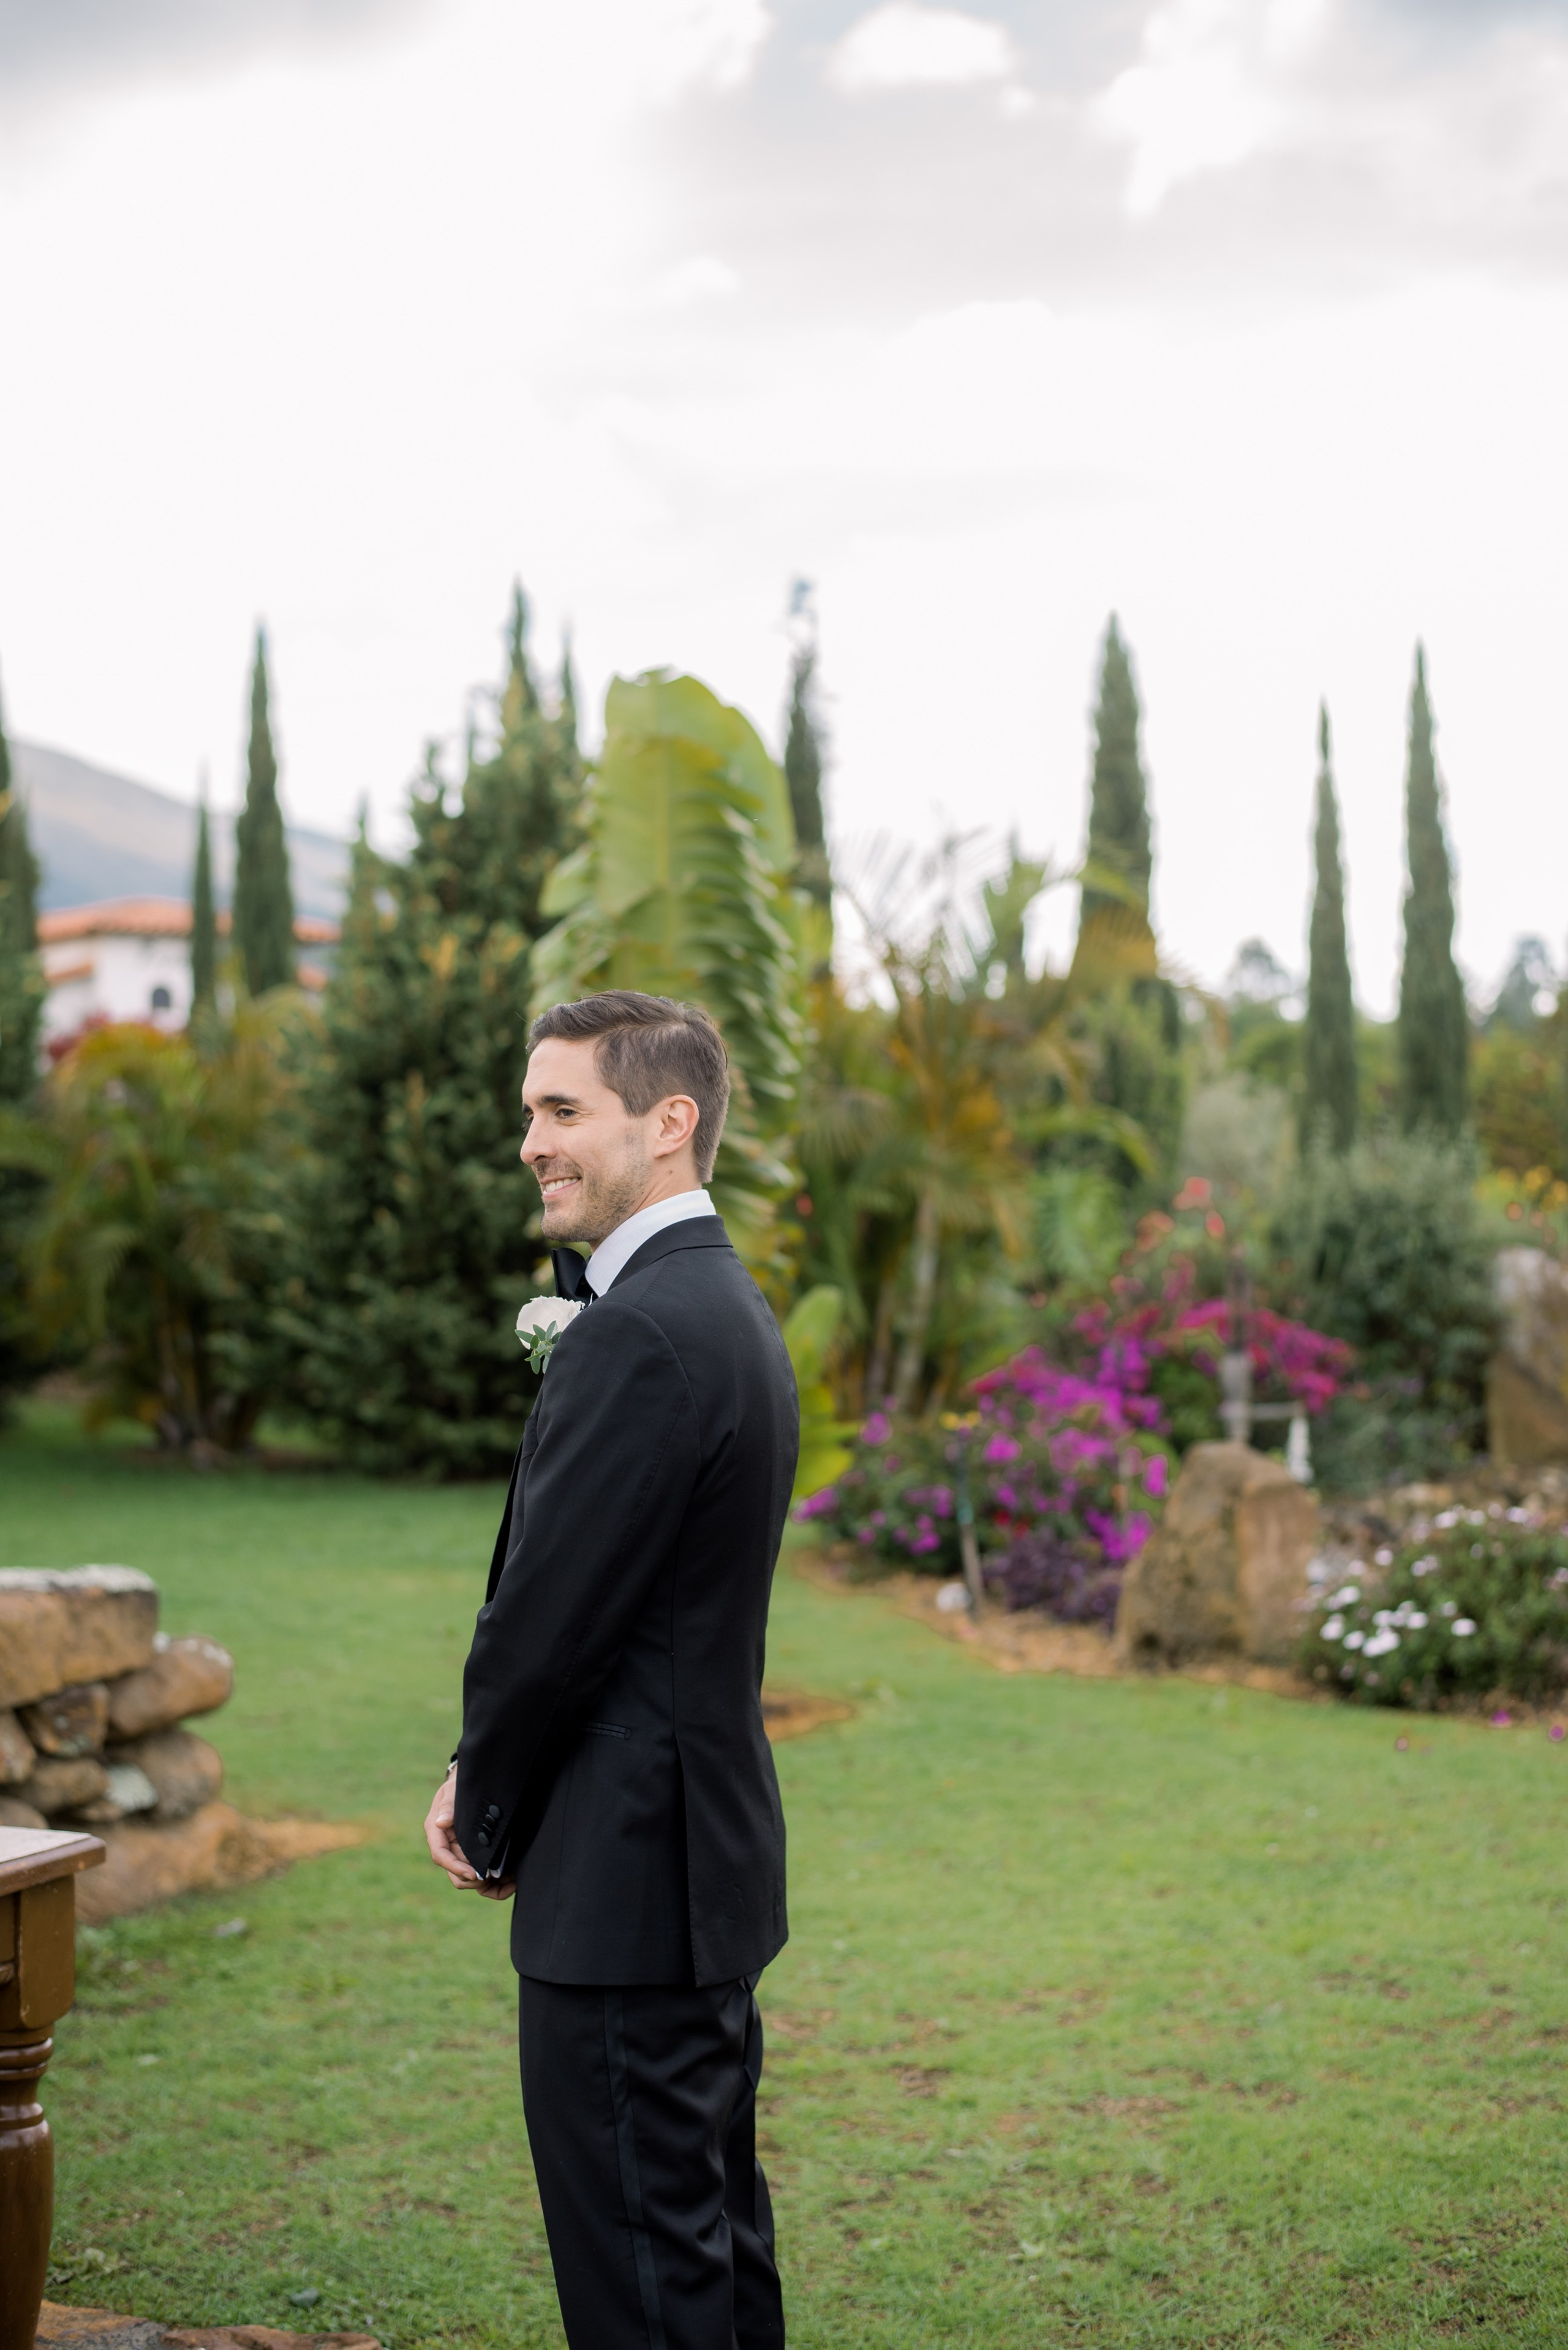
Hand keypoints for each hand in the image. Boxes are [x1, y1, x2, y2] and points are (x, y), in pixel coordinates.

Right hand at [424, 1769, 514, 1899]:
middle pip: (456, 1874)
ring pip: (471, 1880)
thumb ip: (448, 1806)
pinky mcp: (475, 1857)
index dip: (456, 1868)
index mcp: (436, 1833)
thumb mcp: (452, 1792)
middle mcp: (448, 1847)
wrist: (468, 1788)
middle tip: (496, 1876)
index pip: (441, 1856)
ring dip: (488, 1885)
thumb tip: (441, 1822)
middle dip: (475, 1880)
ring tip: (510, 1879)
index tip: (474, 1874)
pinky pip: (483, 1878)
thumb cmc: (458, 1787)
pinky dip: (496, 1885)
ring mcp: (461, 1854)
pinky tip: (512, 1882)